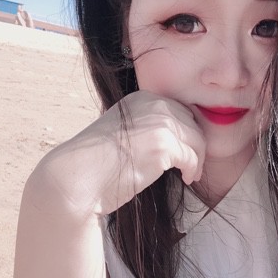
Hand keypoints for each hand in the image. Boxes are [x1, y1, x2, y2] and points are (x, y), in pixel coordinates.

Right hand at [27, 90, 205, 215]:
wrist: (78, 175)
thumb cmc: (98, 161)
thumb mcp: (124, 131)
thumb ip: (146, 126)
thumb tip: (174, 138)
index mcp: (142, 98)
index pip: (180, 110)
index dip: (187, 131)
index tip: (188, 149)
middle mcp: (153, 104)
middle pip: (192, 122)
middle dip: (196, 144)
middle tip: (193, 165)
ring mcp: (159, 122)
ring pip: (197, 139)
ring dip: (198, 159)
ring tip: (191, 174)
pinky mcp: (163, 144)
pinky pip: (192, 157)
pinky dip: (192, 169)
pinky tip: (186, 179)